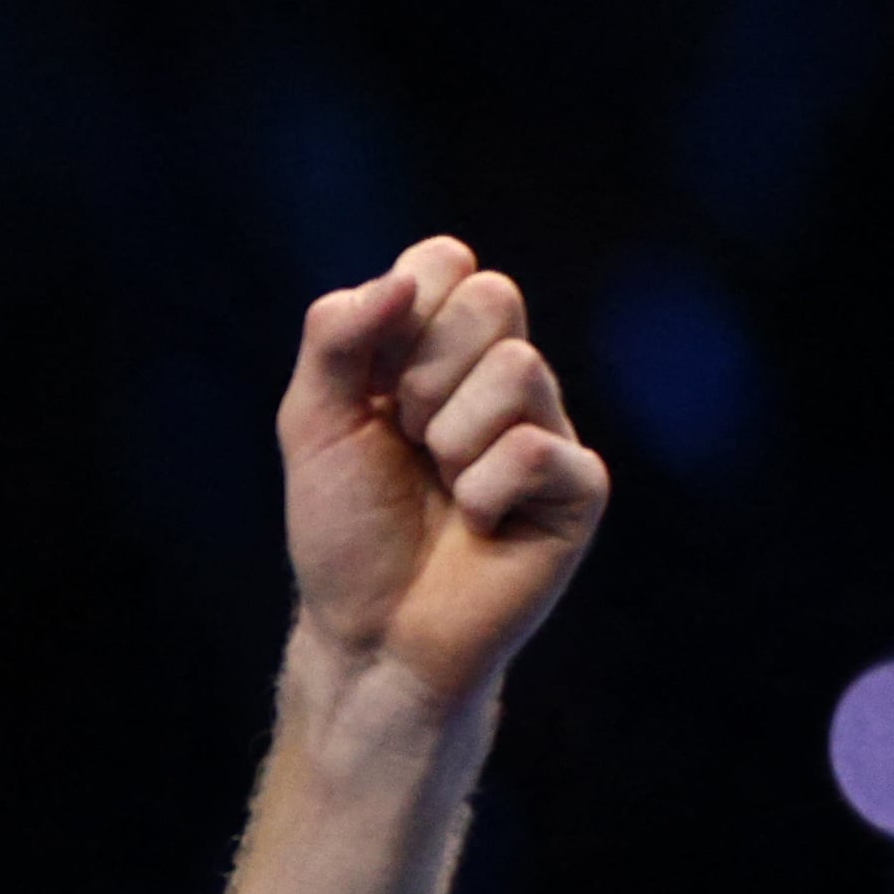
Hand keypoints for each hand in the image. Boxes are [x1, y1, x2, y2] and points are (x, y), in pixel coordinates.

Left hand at [279, 238, 609, 717]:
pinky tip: (477, 524)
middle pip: (493, 298)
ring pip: (517, 369)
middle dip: (424, 373)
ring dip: (450, 438)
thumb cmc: (347, 529)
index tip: (374, 385)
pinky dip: (483, 491)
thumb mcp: (313, 421)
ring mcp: (549, 429)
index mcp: (443, 349)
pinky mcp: (579, 488)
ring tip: (442, 486)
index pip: (449, 261)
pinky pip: (535, 449)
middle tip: (408, 439)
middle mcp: (505, 379)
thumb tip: (402, 280)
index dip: (403, 312)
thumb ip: (337, 336)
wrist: (370, 632)